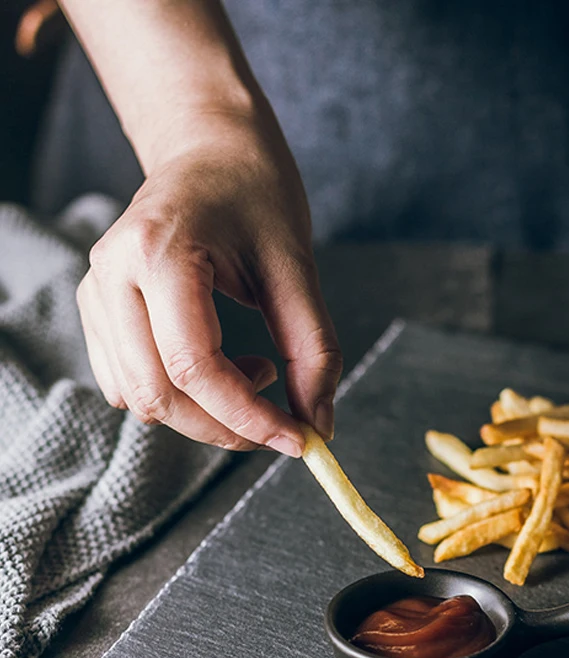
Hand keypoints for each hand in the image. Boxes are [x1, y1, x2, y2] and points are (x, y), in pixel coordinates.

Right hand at [77, 109, 341, 454]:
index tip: (299, 440)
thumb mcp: (298, 268)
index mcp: (159, 253)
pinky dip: (181, 399)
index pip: (194, 367)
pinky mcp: (97, 310)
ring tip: (256, 369)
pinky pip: (130, 386)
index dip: (249, 416)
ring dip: (206, 413)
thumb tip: (319, 425)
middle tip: (282, 419)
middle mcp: (111, 275)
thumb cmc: (257, 196)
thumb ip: (314, 351)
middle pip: (159, 395)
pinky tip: (220, 368)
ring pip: (141, 399)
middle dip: (227, 427)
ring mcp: (95, 293)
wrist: (210, 151)